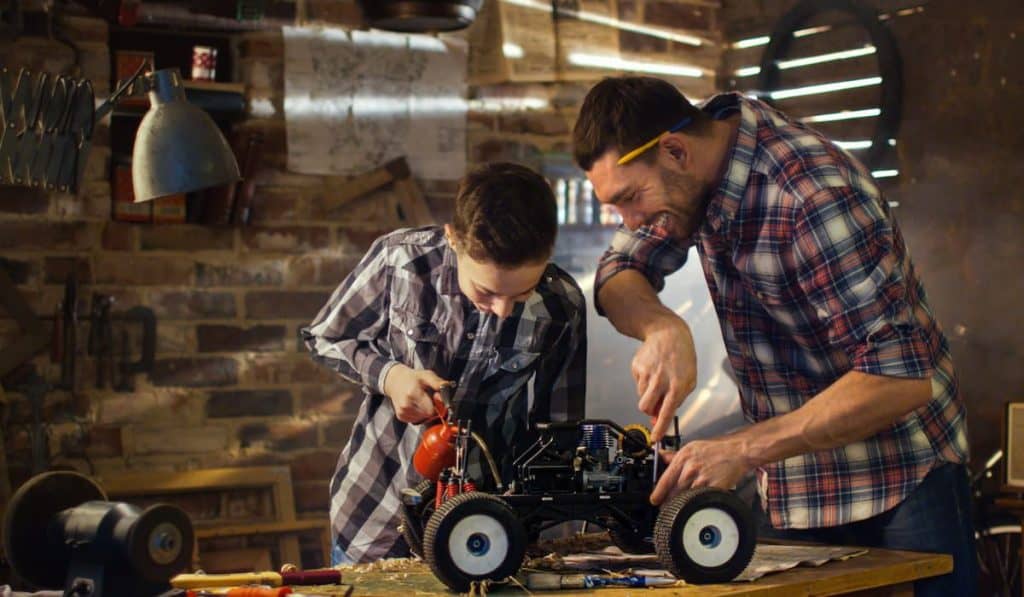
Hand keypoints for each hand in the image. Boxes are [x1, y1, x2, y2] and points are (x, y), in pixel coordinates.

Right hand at [382, 364, 447, 423]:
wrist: (395, 381)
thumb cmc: (412, 378)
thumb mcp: (427, 375)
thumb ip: (437, 383)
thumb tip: (447, 387)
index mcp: (413, 393)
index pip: (431, 410)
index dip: (438, 406)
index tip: (437, 399)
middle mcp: (406, 404)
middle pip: (428, 415)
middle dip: (432, 408)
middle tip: (429, 398)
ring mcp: (403, 412)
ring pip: (423, 419)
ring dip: (426, 412)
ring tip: (421, 400)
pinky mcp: (401, 416)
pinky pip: (417, 420)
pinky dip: (419, 414)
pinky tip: (416, 405)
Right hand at [633, 318, 696, 441]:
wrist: (668, 333)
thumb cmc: (682, 357)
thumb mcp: (688, 380)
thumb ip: (676, 401)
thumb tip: (658, 417)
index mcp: (676, 385)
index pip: (666, 412)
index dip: (660, 428)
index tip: (655, 439)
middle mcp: (661, 380)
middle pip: (646, 407)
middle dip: (648, 410)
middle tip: (654, 404)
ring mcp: (647, 373)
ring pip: (641, 396)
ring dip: (648, 394)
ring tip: (658, 380)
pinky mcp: (637, 367)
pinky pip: (637, 383)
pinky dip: (644, 381)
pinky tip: (653, 370)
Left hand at [650, 435, 752, 504]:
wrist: (737, 452)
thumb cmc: (715, 450)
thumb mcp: (691, 447)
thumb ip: (673, 454)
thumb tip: (660, 456)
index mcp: (683, 458)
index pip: (665, 479)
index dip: (658, 493)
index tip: (654, 500)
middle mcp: (691, 468)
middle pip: (674, 492)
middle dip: (668, 502)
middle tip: (665, 506)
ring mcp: (702, 479)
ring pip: (685, 498)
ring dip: (680, 505)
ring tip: (679, 507)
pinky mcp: (714, 488)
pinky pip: (700, 500)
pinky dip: (696, 504)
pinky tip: (695, 504)